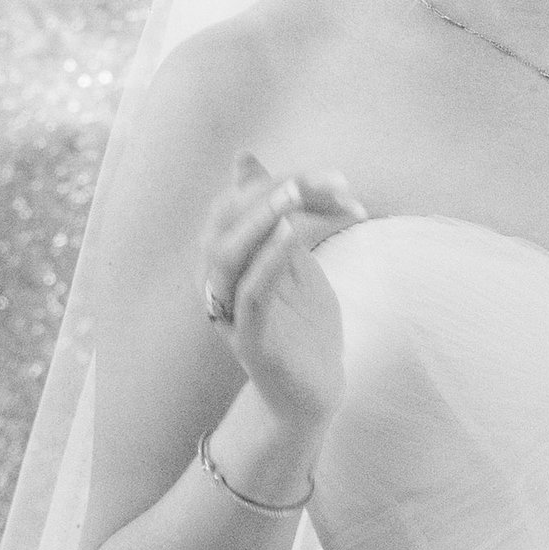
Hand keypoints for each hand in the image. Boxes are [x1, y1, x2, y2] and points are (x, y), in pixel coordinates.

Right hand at [195, 150, 364, 438]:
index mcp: (224, 260)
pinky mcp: (250, 341)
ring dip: (262, 218)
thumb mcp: (292, 258)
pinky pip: (250, 296)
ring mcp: (229, 312)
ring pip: (227, 256)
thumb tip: (244, 159)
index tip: (332, 176)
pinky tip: (291, 234)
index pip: (236, 205)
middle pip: (226, 223)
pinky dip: (267, 261)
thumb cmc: (302, 323)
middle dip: (273, 191)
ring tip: (296, 193)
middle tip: (323, 179)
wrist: (316, 390)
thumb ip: (273, 214)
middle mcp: (216, 283)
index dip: (277, 181)